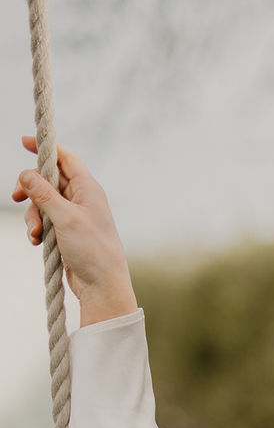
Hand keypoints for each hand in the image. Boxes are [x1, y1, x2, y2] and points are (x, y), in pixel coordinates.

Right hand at [12, 136, 137, 324]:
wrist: (102, 286)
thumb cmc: (92, 250)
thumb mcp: (65, 218)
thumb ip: (44, 194)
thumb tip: (26, 173)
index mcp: (88, 189)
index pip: (66, 158)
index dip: (46, 148)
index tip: (23, 141)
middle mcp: (83, 199)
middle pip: (49, 180)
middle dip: (31, 189)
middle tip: (17, 197)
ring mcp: (74, 216)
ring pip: (43, 202)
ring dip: (33, 215)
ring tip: (34, 233)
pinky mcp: (67, 232)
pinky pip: (46, 221)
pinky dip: (38, 228)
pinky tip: (36, 242)